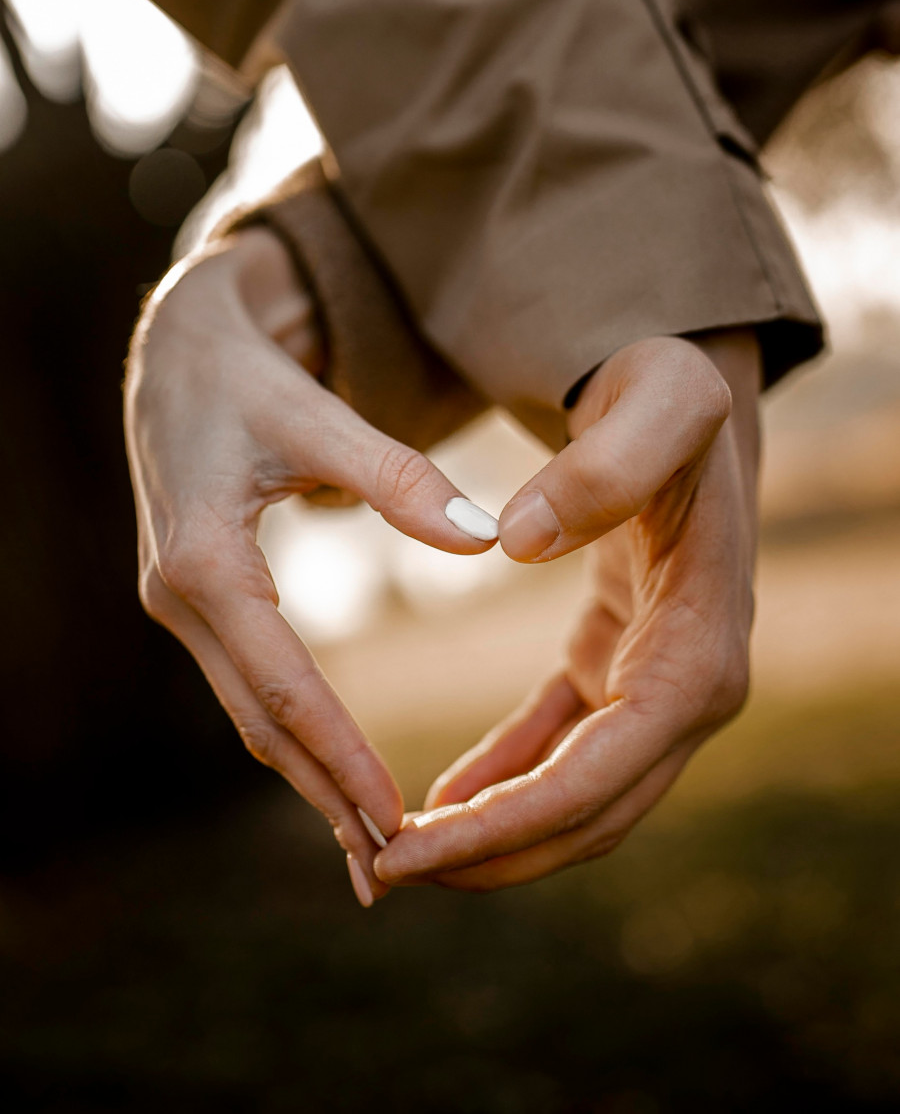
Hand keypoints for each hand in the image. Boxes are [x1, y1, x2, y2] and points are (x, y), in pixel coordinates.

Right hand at [124, 225, 497, 904]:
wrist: (174, 346)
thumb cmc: (247, 372)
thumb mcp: (315, 416)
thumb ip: (398, 476)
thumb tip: (483, 536)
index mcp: (205, 558)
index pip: (283, 684)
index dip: (340, 755)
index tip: (394, 819)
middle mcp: (178, 594)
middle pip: (259, 719)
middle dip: (321, 794)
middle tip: (386, 872)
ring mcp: (179, 601)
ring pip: (249, 710)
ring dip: (305, 775)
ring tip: (367, 845)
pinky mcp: (197, 596)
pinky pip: (248, 681)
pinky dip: (292, 731)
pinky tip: (332, 767)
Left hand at [374, 331, 760, 889]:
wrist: (687, 399)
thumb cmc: (674, 393)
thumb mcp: (657, 398)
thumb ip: (603, 464)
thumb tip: (515, 544)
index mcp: (700, 649)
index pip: (603, 773)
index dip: (510, 824)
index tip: (414, 845)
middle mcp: (694, 687)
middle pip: (593, 813)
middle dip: (492, 856)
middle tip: (382, 871)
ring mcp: (661, 684)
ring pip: (580, 800)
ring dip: (494, 837)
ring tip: (398, 852)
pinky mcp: (622, 669)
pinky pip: (564, 750)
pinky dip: (507, 784)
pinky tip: (444, 802)